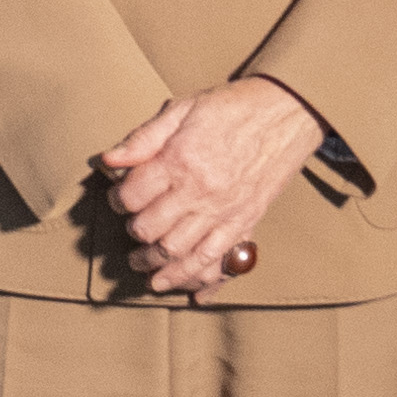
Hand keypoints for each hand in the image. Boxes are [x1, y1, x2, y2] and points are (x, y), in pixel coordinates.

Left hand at [93, 75, 319, 299]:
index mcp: (179, 160)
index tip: (119, 199)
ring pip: (179, 254)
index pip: (133, 196)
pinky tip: (186, 288)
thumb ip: (144, 137)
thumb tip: (108, 160)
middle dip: (134, 236)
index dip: (118, 200)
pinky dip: (198, 279)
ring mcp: (224, 212)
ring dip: (156, 266)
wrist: (288, 112)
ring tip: (143, 268)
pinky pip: (218, 262)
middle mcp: (199, 192)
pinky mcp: (245, 223)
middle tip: (130, 235)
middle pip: (151, 230)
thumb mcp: (183, 108)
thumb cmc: (233, 107)